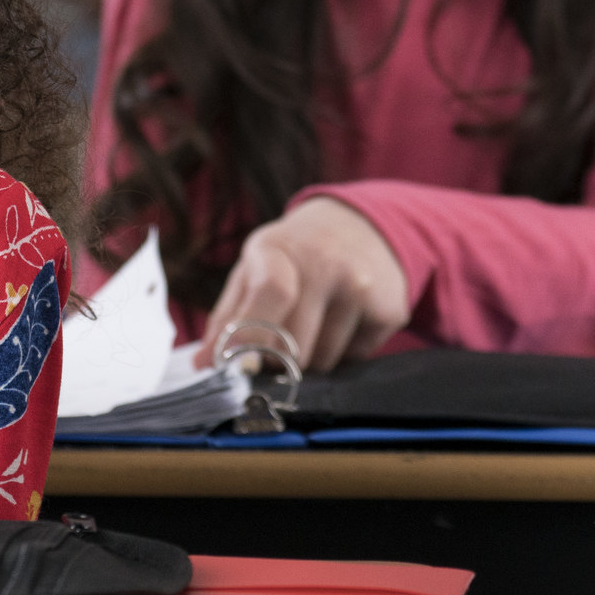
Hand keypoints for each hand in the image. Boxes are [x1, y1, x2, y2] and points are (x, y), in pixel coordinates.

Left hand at [200, 197, 410, 377]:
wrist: (360, 227)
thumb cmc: (291, 256)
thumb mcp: (253, 268)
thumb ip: (226, 317)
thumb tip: (203, 365)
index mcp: (278, 249)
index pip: (271, 291)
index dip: (253, 335)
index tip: (238, 367)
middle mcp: (325, 264)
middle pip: (293, 345)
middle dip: (276, 362)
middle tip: (272, 353)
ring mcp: (362, 286)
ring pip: (323, 361)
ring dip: (310, 360)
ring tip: (312, 325)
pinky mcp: (391, 309)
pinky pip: (355, 359)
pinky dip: (343, 354)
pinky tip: (342, 322)